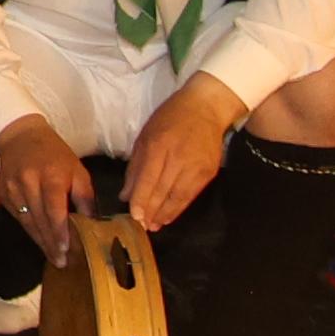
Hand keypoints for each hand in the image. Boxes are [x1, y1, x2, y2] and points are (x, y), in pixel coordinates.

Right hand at [0, 114, 98, 266]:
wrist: (20, 137)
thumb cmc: (55, 154)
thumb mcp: (77, 170)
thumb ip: (84, 197)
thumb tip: (91, 224)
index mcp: (51, 176)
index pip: (54, 209)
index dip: (59, 232)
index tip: (66, 250)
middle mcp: (28, 183)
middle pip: (40, 220)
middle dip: (51, 244)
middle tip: (62, 263)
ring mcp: (12, 189)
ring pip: (27, 222)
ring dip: (40, 242)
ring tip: (53, 258)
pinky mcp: (3, 194)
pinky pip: (18, 217)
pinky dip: (30, 230)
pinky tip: (40, 241)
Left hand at [123, 74, 246, 231]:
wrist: (206, 108)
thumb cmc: (169, 118)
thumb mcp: (145, 135)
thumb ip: (136, 166)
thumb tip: (126, 194)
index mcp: (159, 145)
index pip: (148, 179)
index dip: (141, 200)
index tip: (134, 216)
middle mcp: (179, 158)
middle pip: (163, 191)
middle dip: (151, 211)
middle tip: (141, 226)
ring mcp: (196, 167)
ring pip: (178, 197)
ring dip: (165, 214)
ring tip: (154, 226)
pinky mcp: (209, 173)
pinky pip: (191, 195)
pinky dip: (179, 208)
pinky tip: (169, 217)